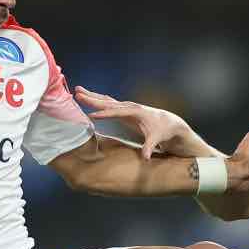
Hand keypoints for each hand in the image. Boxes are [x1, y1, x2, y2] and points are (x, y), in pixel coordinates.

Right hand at [75, 86, 193, 158]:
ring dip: (92, 95)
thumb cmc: (164, 130)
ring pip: (106, 100)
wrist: (170, 123)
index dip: (104, 114)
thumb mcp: (157, 139)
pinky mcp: (124, 110)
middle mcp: (129, 107)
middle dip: (93, 98)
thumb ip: (150, 147)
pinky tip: (88, 98)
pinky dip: (97, 100)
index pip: (117, 112)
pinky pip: (108, 103)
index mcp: (136, 112)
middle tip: (78, 93)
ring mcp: (126, 107)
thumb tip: (146, 158)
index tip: (91, 115)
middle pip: (108, 102)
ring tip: (78, 90)